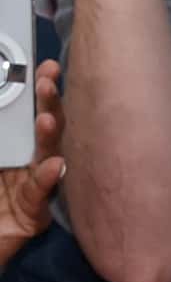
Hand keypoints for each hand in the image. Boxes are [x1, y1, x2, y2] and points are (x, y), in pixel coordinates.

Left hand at [0, 60, 60, 274]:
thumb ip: (0, 135)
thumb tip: (29, 125)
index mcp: (12, 151)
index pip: (26, 116)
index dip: (36, 93)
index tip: (43, 67)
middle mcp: (27, 164)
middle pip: (43, 129)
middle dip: (48, 102)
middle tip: (49, 79)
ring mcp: (34, 188)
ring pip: (47, 156)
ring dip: (50, 136)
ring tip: (49, 118)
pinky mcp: (34, 214)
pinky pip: (40, 192)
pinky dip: (47, 177)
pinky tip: (54, 165)